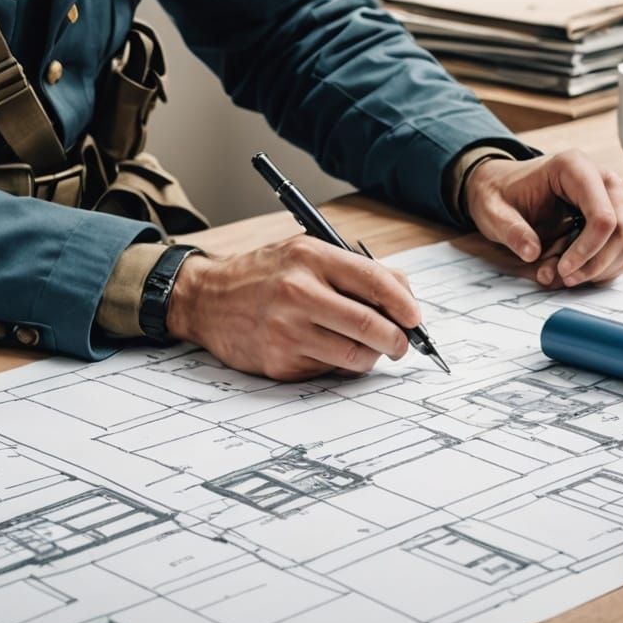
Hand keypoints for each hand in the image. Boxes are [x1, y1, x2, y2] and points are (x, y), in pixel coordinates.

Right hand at [165, 237, 420, 380]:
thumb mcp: (305, 253)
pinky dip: (338, 364)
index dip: (405, 304)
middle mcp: (298, 291)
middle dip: (398, 340)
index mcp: (310, 257)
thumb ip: (353, 269)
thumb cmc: (263, 274)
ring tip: (368, 348)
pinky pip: (328, 369)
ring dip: (372, 356)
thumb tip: (403, 295)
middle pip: (370, 325)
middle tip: (402, 343)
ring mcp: (287, 330)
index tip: (415, 318)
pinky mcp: (279, 361)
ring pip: (355, 354)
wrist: (206, 298)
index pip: (375, 280)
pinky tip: (325, 349)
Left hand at [464, 151, 622, 288]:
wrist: (503, 187)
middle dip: (596, 263)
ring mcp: (613, 195)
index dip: (588, 250)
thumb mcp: (493, 211)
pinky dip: (610, 264)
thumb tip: (532, 254)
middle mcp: (602, 178)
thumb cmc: (502, 195)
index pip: (603, 215)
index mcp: (574, 168)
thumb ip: (511, 231)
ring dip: (604, 266)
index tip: (563, 270)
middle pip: (622, 230)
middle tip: (566, 278)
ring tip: (570, 275)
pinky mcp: (617, 213)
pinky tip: (583, 269)